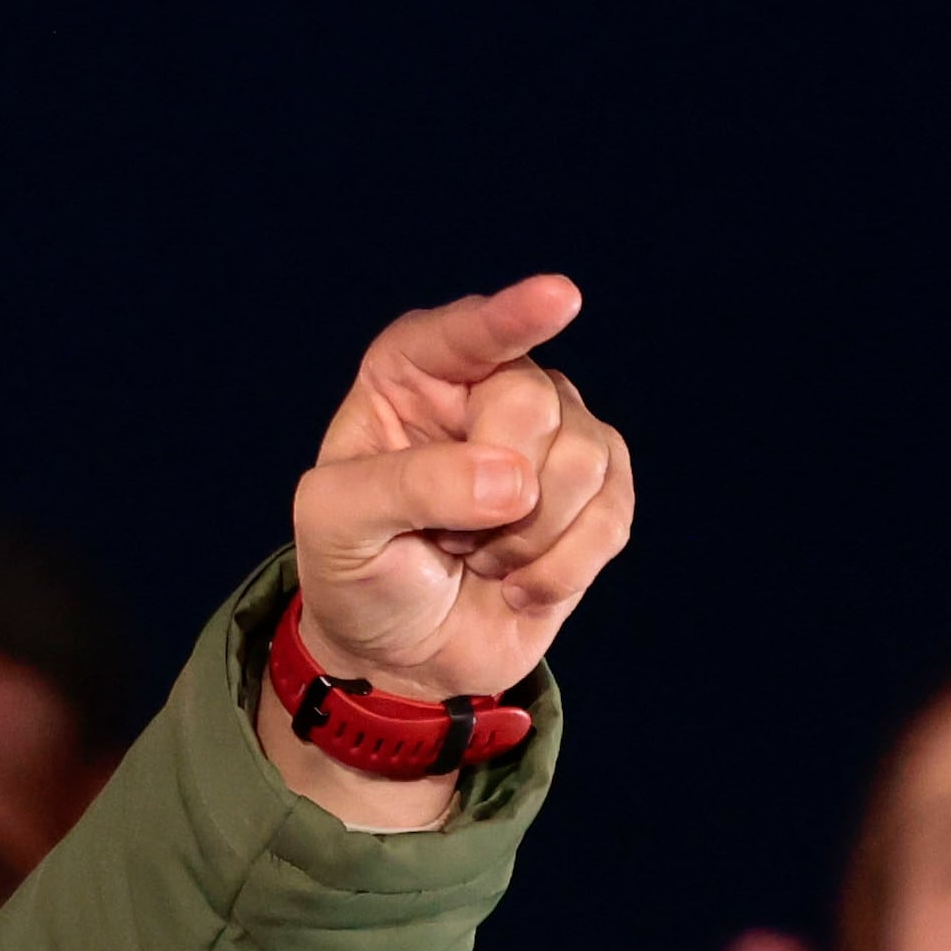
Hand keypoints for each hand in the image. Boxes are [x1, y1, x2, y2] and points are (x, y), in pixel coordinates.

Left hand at [285, 275, 632, 704]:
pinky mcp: (597, 495)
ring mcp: (553, 437)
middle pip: (535, 403)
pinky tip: (517, 581)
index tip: (561, 298)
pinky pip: (613, 515)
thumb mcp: (338, 526)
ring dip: (524, 538)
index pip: (466, 333)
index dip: (513, 319)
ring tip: (477, 556)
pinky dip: (559, 568)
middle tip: (446, 533)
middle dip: (492, 489)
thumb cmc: (357, 572)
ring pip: (585, 459)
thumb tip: (511, 481)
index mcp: (413, 373)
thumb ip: (407, 487)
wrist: (398, 652)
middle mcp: (492, 388)